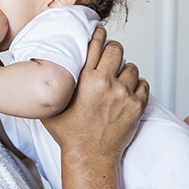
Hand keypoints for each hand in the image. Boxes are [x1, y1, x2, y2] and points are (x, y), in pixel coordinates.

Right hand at [44, 26, 148, 158]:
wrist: (89, 157)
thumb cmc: (69, 134)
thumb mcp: (53, 104)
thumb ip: (54, 84)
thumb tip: (46, 68)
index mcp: (85, 79)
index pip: (95, 44)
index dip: (98, 35)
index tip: (100, 31)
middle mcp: (106, 84)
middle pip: (117, 50)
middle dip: (113, 51)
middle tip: (110, 57)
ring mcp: (124, 95)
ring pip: (132, 67)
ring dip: (125, 70)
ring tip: (118, 79)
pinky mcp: (137, 107)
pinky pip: (143, 84)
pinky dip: (137, 85)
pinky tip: (127, 91)